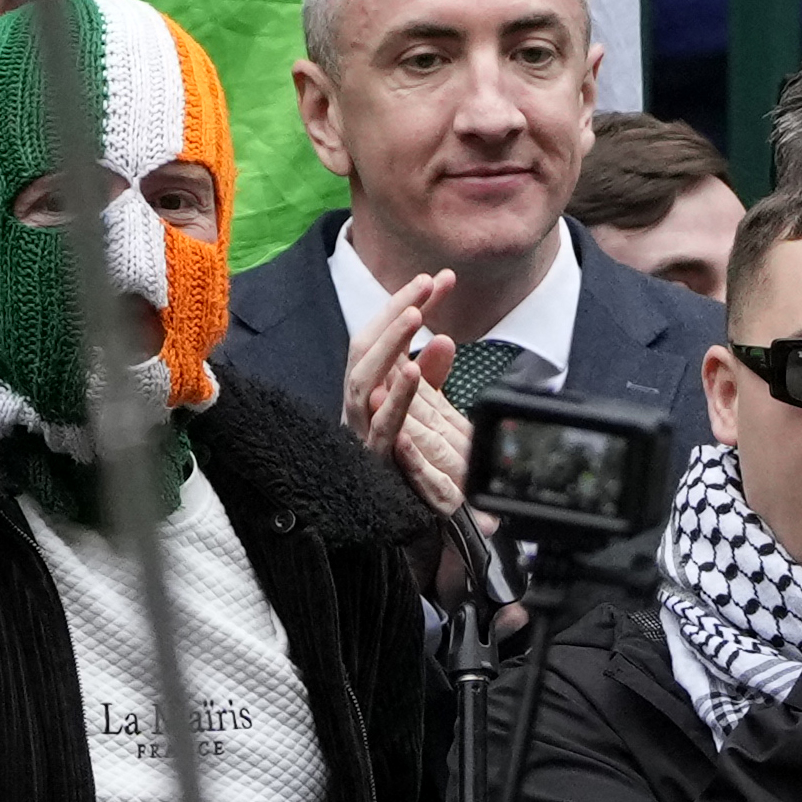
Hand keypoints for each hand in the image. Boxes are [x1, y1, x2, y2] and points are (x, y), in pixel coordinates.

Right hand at [341, 273, 469, 512]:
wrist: (402, 522)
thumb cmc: (407, 458)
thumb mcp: (423, 409)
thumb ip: (432, 375)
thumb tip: (444, 338)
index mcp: (367, 388)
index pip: (381, 336)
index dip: (404, 305)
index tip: (437, 279)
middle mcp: (358, 405)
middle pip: (365, 348)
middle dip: (394, 312)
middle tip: (425, 286)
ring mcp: (361, 431)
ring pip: (363, 380)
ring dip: (389, 346)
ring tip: (416, 316)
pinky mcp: (373, 461)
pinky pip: (382, 427)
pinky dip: (396, 399)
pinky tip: (412, 373)